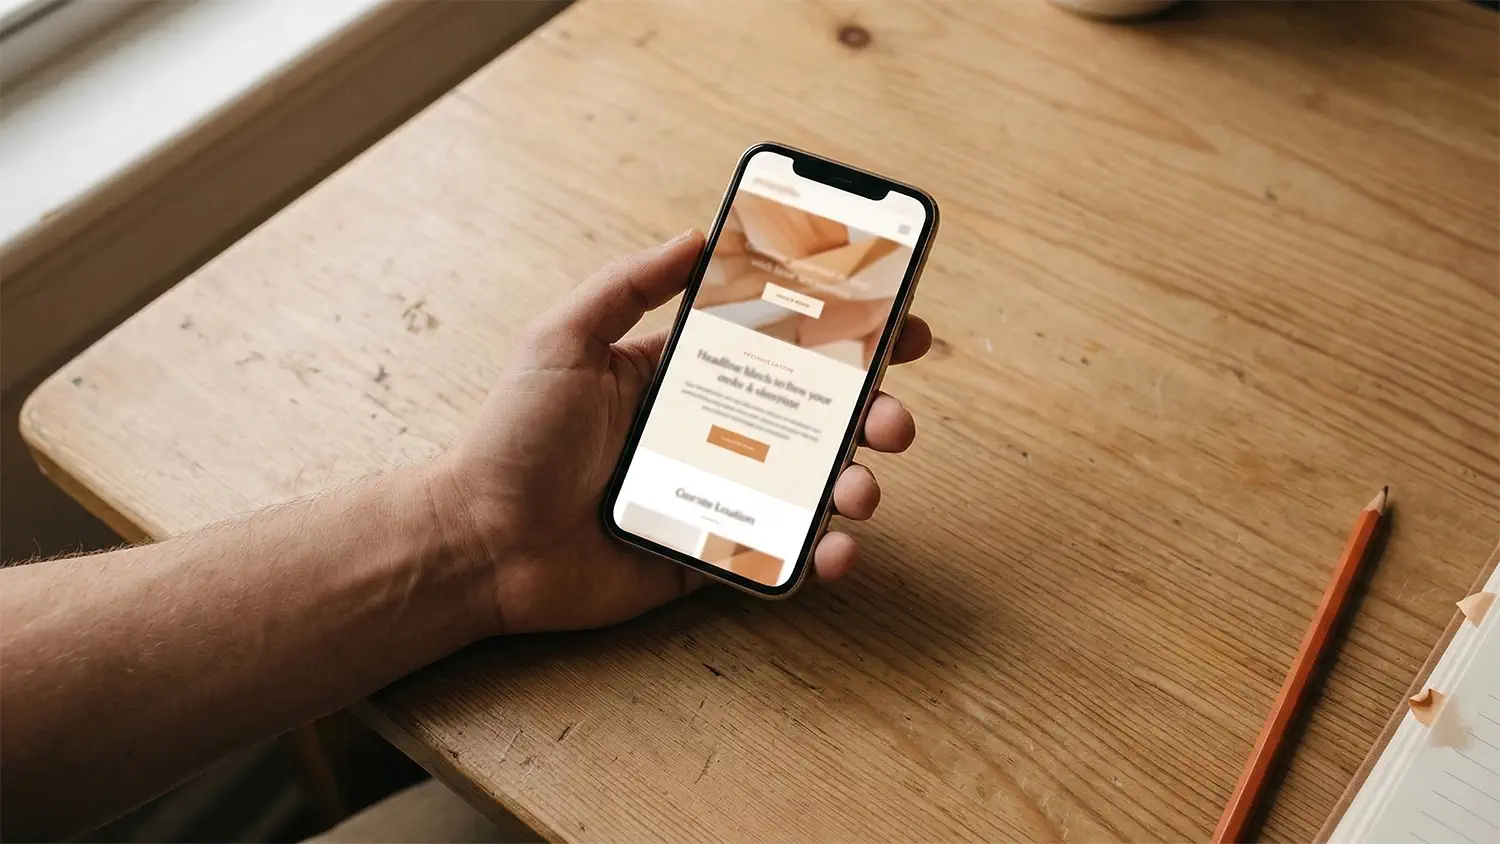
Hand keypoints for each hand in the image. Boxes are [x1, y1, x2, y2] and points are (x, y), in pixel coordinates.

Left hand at [434, 230, 931, 633]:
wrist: (480, 543)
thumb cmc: (513, 438)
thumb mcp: (562, 340)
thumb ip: (628, 285)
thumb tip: (696, 234)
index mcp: (683, 377)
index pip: (780, 345)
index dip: (842, 332)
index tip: (896, 319)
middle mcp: (711, 434)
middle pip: (814, 418)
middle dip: (871, 412)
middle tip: (891, 416)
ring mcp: (718, 497)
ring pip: (811, 487)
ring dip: (856, 482)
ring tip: (861, 486)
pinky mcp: (712, 556)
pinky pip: (782, 555)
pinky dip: (821, 556)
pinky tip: (835, 550)